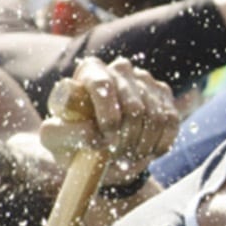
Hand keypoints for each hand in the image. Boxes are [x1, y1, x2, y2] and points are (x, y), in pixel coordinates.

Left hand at [41, 57, 179, 183]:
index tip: (106, 142)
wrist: (96, 149)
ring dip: (143, 145)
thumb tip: (94, 134)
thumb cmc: (71, 139)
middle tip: (116, 156)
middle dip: (126, 140)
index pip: (102, 86)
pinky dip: (160, 144)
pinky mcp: (163, 95)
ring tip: (128, 156)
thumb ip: (62, 132)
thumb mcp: (54, 138)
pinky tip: (146, 152)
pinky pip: (171, 121)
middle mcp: (119, 69)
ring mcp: (145, 80)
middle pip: (134, 107)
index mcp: (90, 71)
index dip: (107, 117)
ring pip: (155, 116)